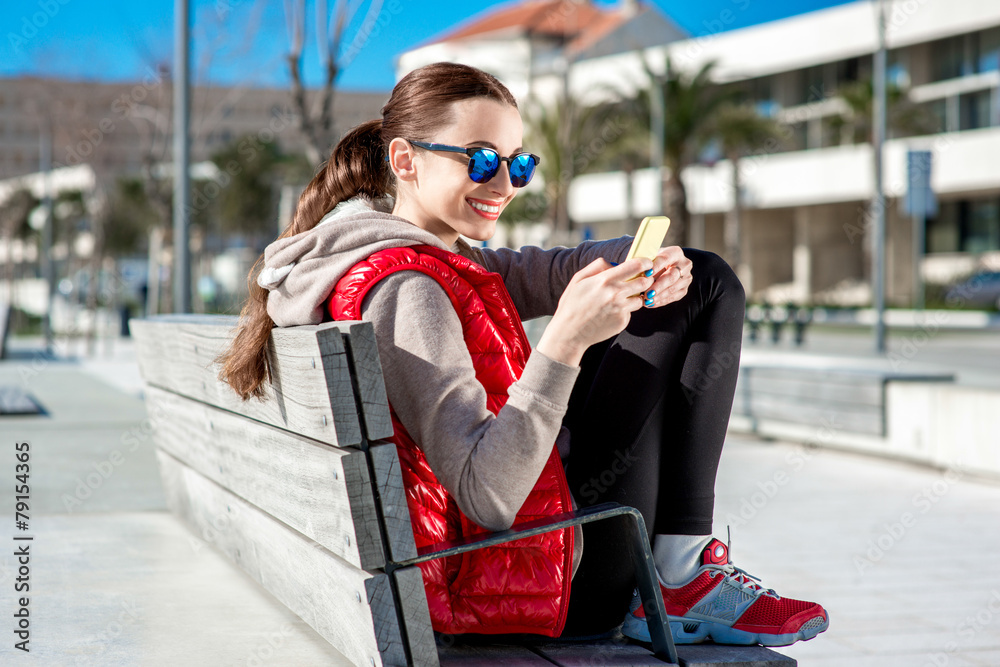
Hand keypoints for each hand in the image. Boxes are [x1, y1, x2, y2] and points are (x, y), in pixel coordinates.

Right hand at [536, 257, 654, 366]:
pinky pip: (630, 312)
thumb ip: (598, 266)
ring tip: (618, 299)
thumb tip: (616, 264)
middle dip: (645, 279)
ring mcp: (621, 309)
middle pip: (645, 282)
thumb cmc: (572, 304)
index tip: (647, 263)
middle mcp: (616, 294)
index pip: (637, 265)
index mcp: (605, 280)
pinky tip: (610, 313)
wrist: (569, 333)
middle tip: (639, 280)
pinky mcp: (622, 322)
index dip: (645, 263)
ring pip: (640, 298)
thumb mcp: (579, 279)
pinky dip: (624, 310)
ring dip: (634, 296)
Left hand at [641, 246, 691, 308]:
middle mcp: (684, 264)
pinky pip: (673, 297)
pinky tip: (650, 303)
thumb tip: (637, 268)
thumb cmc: (652, 261)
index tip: (646, 274)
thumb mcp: (649, 256)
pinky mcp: (684, 289)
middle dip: (658, 286)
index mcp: (675, 252)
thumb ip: (646, 261)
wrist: (662, 266)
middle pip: (671, 276)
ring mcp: (686, 278)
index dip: (656, 267)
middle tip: (646, 293)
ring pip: (673, 288)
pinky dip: (661, 301)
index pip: (665, 259)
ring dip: (658, 296)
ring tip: (646, 301)